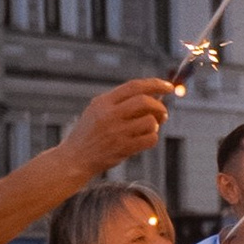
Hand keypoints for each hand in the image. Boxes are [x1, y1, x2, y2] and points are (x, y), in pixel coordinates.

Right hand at [56, 78, 173, 177]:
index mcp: (103, 102)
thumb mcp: (97, 111)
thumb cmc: (90, 134)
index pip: (134, 86)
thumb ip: (120, 102)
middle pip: (145, 101)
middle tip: (162, 114)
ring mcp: (116, 132)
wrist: (75, 158)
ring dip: (155, 125)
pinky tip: (144, 140)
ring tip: (148, 129)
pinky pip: (150, 139)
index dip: (155, 84)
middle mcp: (109, 114)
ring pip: (150, 121)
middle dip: (159, 107)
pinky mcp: (123, 148)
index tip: (168, 87)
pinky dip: (152, 138)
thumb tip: (154, 96)